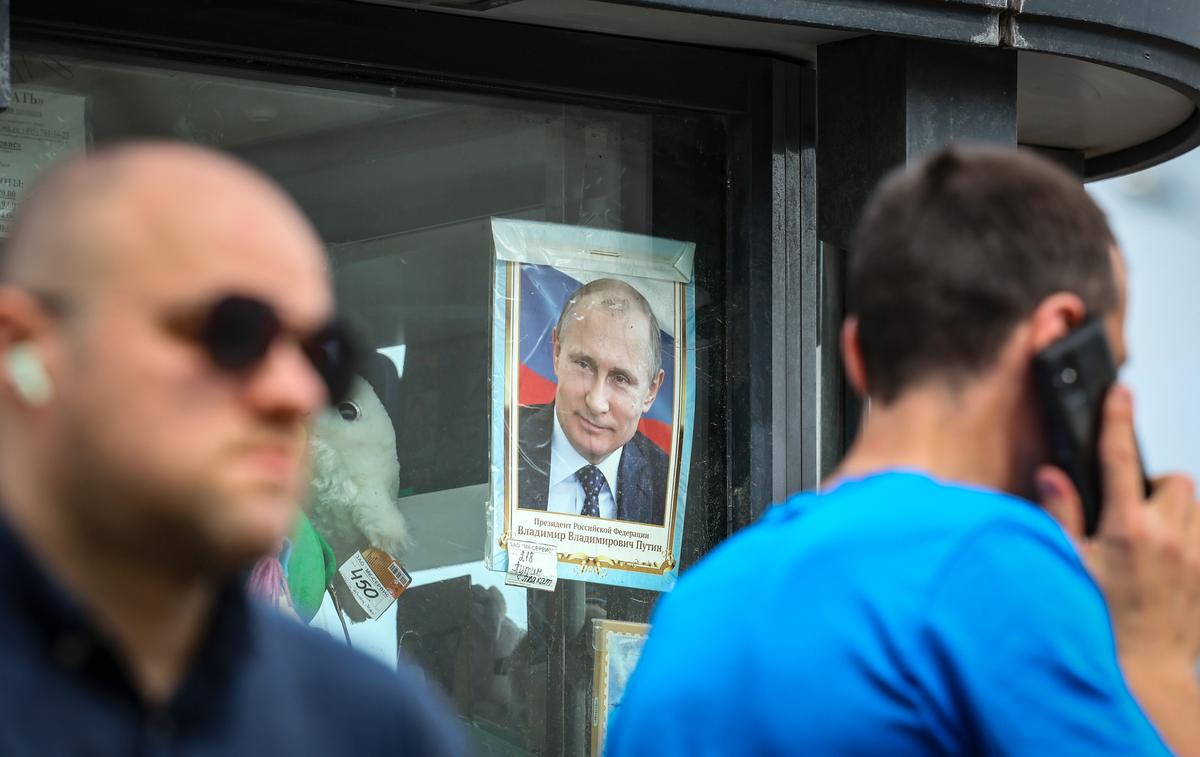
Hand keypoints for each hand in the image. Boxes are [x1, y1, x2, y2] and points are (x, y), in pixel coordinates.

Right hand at [1038, 385, 1199, 669]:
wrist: (1143, 674)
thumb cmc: (1101, 626)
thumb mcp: (1069, 566)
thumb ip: (1061, 515)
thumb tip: (1052, 476)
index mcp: (1127, 529)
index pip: (1119, 457)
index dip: (1118, 418)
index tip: (1121, 394)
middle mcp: (1169, 537)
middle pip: (1173, 480)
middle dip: (1153, 484)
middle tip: (1130, 506)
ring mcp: (1196, 557)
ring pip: (1196, 507)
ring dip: (1176, 511)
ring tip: (1150, 538)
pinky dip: (1190, 537)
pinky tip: (1168, 562)